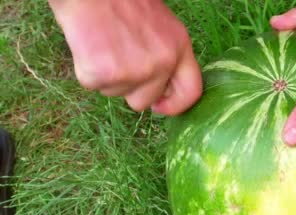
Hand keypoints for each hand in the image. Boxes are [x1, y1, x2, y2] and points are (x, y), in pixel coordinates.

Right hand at [48, 0, 201, 114]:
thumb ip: (168, 56)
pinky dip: (88, 71)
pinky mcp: (104, 74)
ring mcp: (134, 71)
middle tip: (118, 57)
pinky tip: (90, 46)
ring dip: (109, 77)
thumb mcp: (162, 25)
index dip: (175, 105)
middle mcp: (161, 63)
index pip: (191, 92)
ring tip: (105, 45)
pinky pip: (94, 86)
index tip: (160, 106)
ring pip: (117, 94)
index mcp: (179, 48)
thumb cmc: (124, 1)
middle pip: (145, 100)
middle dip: (131, 88)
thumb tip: (164, 93)